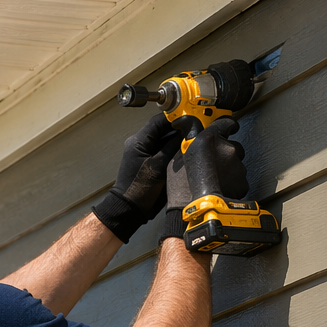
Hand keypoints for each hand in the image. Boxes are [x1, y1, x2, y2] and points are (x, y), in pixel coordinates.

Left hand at [92, 113, 182, 243]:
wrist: (130, 209)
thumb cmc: (138, 189)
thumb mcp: (158, 166)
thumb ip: (172, 147)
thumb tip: (187, 132)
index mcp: (138, 141)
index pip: (158, 121)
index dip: (175, 117)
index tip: (192, 117)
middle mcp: (141, 144)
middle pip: (163, 129)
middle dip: (179, 128)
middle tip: (197, 128)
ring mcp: (145, 153)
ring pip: (165, 139)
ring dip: (178, 139)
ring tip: (194, 137)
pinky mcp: (151, 162)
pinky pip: (164, 150)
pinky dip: (175, 149)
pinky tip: (186, 149)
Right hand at [163, 116, 248, 239]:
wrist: (191, 210)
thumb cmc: (181, 186)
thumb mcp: (178, 157)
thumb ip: (190, 140)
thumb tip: (191, 128)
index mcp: (210, 139)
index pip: (226, 123)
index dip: (228, 125)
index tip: (229, 127)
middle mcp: (227, 149)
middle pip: (231, 146)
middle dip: (224, 153)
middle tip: (212, 165)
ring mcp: (237, 166)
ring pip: (236, 163)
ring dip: (228, 168)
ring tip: (214, 180)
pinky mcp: (242, 182)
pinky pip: (239, 178)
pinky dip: (232, 182)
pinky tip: (220, 188)